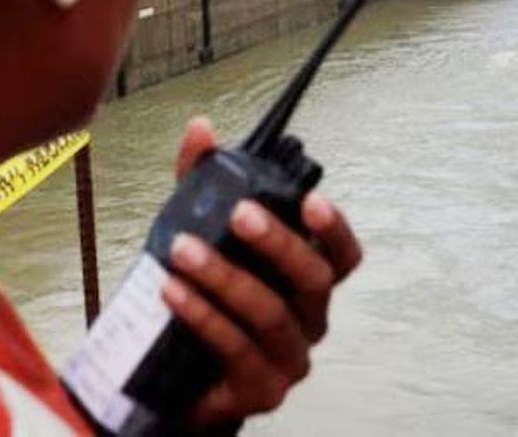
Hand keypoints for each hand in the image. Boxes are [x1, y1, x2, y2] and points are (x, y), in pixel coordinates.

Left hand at [161, 117, 362, 428]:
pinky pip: (238, 349)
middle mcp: (310, 316)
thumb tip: (201, 128)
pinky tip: (173, 291)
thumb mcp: (201, 231)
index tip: (312, 200)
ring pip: (271, 313)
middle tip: (237, 213)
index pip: (343, 254)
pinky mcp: (261, 388)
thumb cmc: (206, 297)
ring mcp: (289, 357)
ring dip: (225, 277)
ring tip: (182, 251)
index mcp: (307, 278)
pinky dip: (204, 316)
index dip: (334, 228)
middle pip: (313, 278)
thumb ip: (201, 182)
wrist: (179, 375)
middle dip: (277, 242)